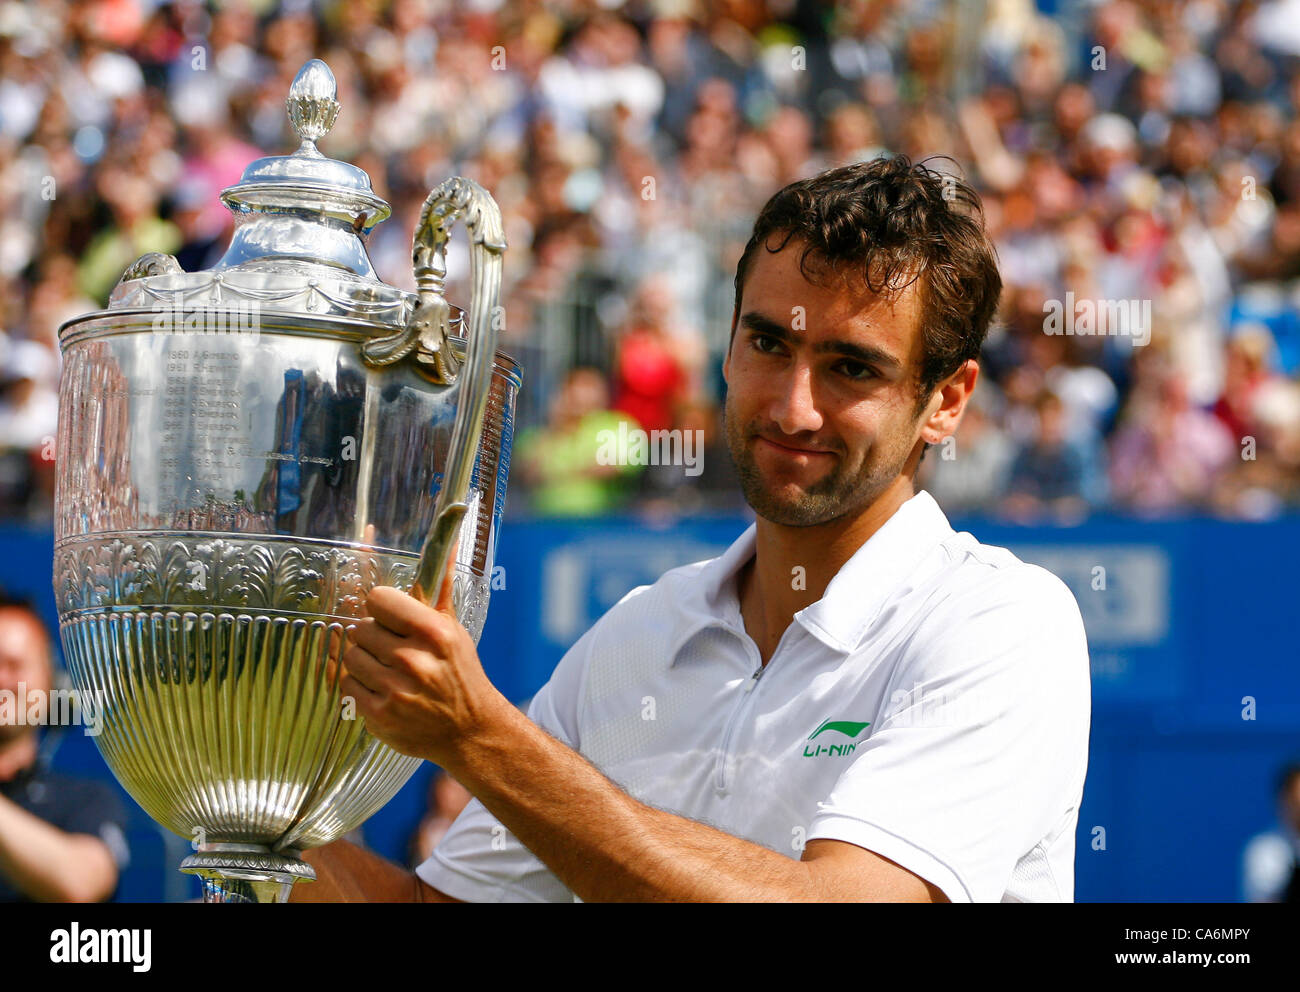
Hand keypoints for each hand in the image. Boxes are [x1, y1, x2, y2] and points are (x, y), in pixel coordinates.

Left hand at [340, 545, 501, 763]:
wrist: (470, 730)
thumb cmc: (460, 673)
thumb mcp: (454, 630)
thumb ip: (439, 587)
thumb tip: (445, 544)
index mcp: (433, 633)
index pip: (378, 599)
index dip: (383, 609)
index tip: (392, 620)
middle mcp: (414, 659)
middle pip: (359, 628)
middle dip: (373, 637)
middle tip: (392, 650)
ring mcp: (395, 689)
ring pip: (350, 656)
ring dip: (364, 662)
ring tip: (387, 671)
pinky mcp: (379, 715)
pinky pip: (347, 685)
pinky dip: (360, 687)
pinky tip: (382, 690)